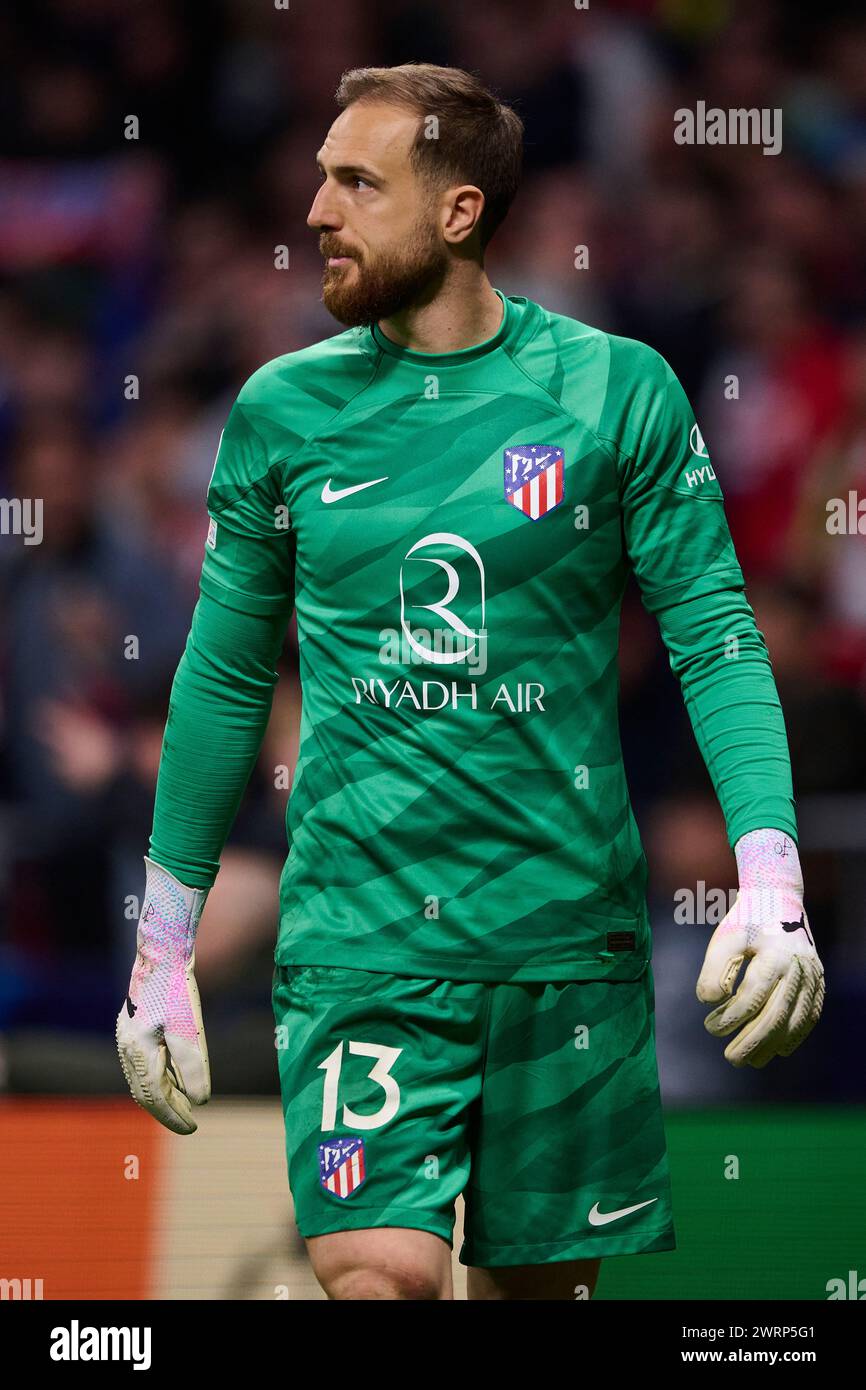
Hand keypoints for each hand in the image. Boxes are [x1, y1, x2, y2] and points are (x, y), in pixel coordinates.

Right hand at [116, 857, 210, 1133]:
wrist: (161, 954)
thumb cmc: (176, 991)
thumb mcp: (189, 1032)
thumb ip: (193, 1069)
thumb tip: (200, 1101)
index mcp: (138, 1053)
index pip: (156, 1098)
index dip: (174, 1116)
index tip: (193, 1127)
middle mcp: (127, 1048)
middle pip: (145, 1092)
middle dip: (167, 1110)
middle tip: (189, 1122)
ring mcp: (127, 1038)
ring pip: (142, 1078)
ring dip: (162, 1095)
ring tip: (183, 1105)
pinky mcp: (133, 1027)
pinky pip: (142, 1063)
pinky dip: (157, 1077)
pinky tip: (172, 1077)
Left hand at [696, 830, 824, 1067]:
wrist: (779, 900)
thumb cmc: (747, 921)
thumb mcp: (725, 938)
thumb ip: (715, 969)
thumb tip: (710, 1002)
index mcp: (773, 955)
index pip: (752, 996)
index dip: (731, 1017)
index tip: (710, 1027)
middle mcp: (797, 968)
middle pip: (776, 1014)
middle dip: (752, 1041)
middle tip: (731, 1058)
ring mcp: (812, 976)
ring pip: (796, 1020)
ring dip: (773, 1044)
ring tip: (752, 1061)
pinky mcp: (818, 982)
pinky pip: (810, 1015)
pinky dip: (795, 1035)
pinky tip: (779, 1049)